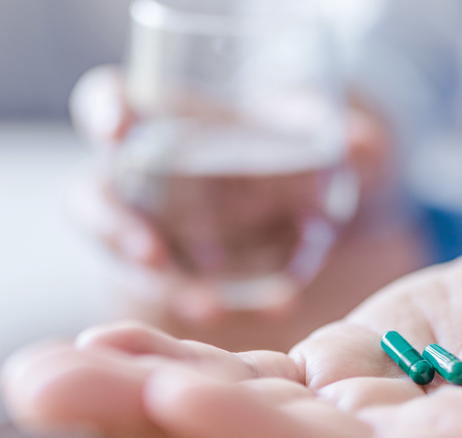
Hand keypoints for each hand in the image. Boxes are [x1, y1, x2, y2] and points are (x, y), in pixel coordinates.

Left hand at [2, 219, 461, 437]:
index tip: (171, 401)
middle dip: (152, 417)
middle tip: (41, 387)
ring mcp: (354, 430)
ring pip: (234, 416)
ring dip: (136, 391)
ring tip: (42, 371)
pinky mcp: (331, 389)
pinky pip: (245, 382)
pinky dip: (177, 362)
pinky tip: (105, 344)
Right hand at [66, 66, 417, 346]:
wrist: (302, 192)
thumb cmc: (282, 139)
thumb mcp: (308, 125)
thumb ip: (330, 127)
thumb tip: (365, 144)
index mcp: (154, 119)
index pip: (105, 102)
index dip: (104, 112)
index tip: (117, 128)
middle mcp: (137, 178)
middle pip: (96, 198)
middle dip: (117, 229)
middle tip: (153, 255)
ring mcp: (150, 230)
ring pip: (129, 260)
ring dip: (165, 285)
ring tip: (210, 308)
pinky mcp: (177, 275)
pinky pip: (182, 293)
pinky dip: (222, 304)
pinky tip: (275, 310)